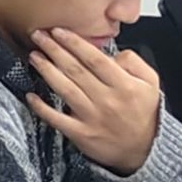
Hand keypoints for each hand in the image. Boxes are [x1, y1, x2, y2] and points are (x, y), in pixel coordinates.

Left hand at [23, 26, 162, 174]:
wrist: (145, 150)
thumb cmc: (144, 113)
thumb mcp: (151, 83)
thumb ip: (134, 62)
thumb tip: (112, 52)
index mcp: (125, 86)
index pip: (95, 59)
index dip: (75, 43)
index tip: (58, 31)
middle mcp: (107, 100)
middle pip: (76, 70)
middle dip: (55, 50)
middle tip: (38, 36)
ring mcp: (92, 118)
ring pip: (65, 90)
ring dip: (46, 71)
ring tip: (34, 56)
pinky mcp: (81, 134)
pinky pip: (57, 119)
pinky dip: (42, 107)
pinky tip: (31, 95)